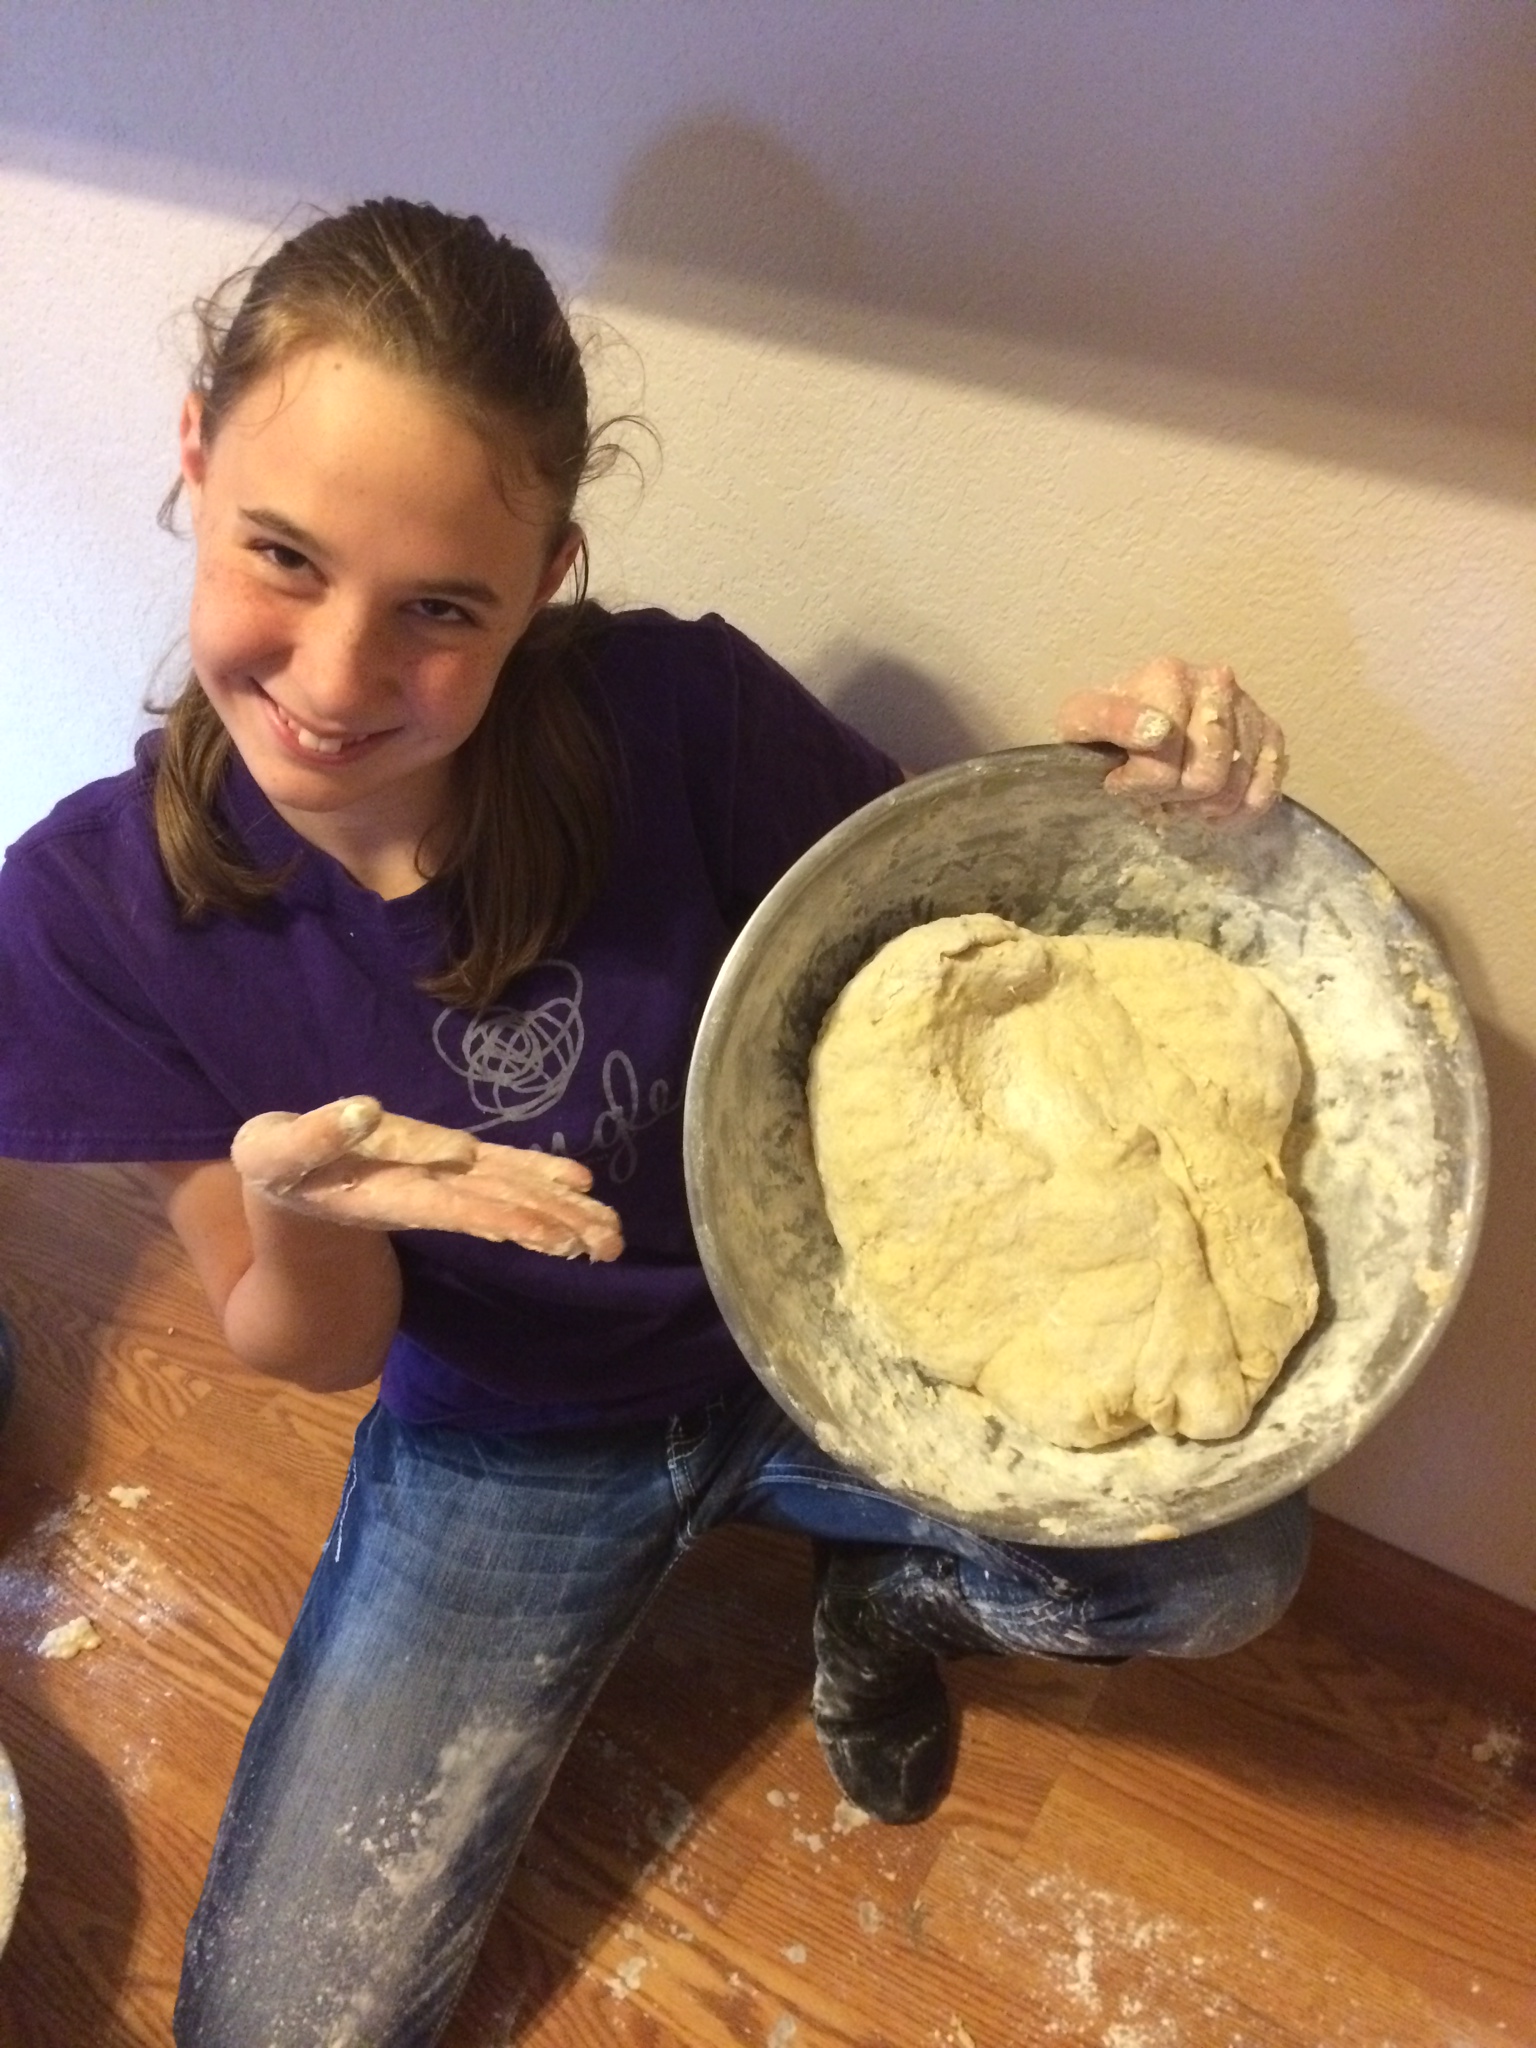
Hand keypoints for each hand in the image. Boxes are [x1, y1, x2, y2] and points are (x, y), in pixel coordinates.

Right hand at [231, 1096, 623, 1261]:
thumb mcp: (273, 1150)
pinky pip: (501, 1174)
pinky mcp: (447, 1167)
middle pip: (495, 1210)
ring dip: (562, 1215)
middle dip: (550, 1225)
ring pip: (508, 1197)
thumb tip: (362, 1109)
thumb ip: (315, 1136)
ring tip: (611, 1237)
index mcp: (383, 1194)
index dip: (492, 1215)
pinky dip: (540, 1177)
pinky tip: (582, 1186)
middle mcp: (423, 1194)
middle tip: (607, 1245)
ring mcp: (440, 1183)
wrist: (281, 1187)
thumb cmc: (273, 1165)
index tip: (537, 1229)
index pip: (446, 1206)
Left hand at [1055, 657, 1286, 821]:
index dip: (1140, 786)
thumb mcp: (1082, 720)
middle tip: (1154, 789)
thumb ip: (1111, 720)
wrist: (1129, 722)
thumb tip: (1160, 732)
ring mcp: (1248, 708)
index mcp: (1169, 676)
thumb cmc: (1103, 728)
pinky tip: (1212, 807)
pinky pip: (1266, 790)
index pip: (1165, 762)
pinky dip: (1238, 811)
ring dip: (1201, 807)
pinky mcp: (1270, 733)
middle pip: (1206, 779)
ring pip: (1235, 789)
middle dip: (1174, 797)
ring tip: (1178, 792)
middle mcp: (1216, 683)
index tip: (1120, 778)